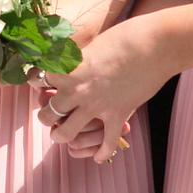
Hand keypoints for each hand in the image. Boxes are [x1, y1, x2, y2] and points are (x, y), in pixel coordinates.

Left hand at [40, 14, 173, 164]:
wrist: (155, 44)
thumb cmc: (124, 35)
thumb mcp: (91, 44)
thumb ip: (77, 59)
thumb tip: (68, 63)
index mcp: (67, 68)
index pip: (37, 82)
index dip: (36, 84)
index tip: (40, 85)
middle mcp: (76, 89)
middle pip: (46, 113)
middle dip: (45, 116)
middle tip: (50, 114)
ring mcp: (96, 105)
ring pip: (65, 133)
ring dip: (62, 136)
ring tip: (63, 135)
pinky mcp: (118, 115)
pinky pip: (106, 143)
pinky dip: (102, 153)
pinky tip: (99, 157)